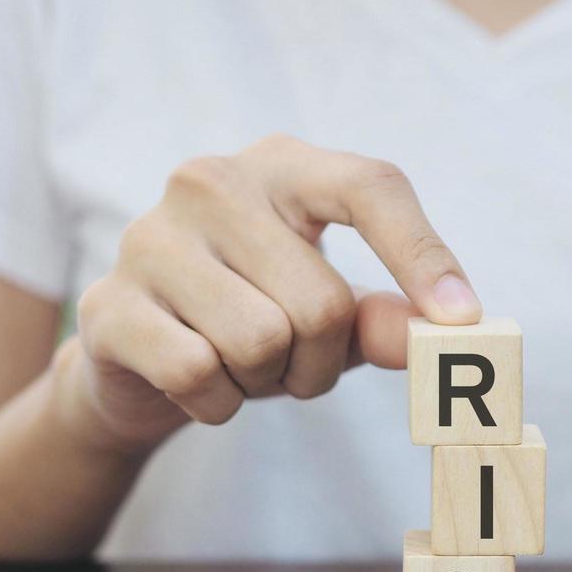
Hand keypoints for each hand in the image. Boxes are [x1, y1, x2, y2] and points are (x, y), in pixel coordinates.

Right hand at [57, 134, 482, 451]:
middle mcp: (210, 181)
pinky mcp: (110, 303)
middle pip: (322, 303)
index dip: (422, 255)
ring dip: (268, 384)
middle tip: (294, 365)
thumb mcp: (331, 317)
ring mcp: (151, 237)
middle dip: (321, 363)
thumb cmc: (253, 317)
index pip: (370, 187)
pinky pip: (200, 375)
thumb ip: (385, 319)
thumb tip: (447, 333)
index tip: (462, 321)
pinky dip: (217, 404)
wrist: (138, 357)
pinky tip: (198, 383)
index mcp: (282, 166)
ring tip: (243, 367)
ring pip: (262, 342)